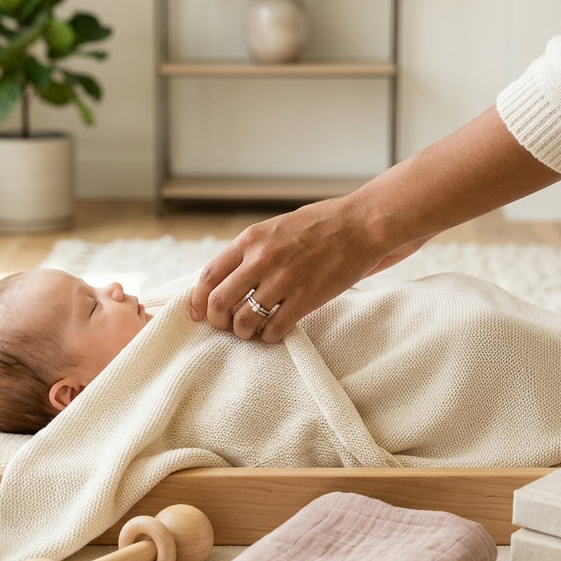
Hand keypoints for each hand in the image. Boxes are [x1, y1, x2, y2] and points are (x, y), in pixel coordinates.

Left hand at [189, 195, 412, 341]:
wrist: (362, 224)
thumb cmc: (321, 224)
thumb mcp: (276, 228)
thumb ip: (252, 250)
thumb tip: (230, 278)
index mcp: (251, 240)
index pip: (209, 276)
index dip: (198, 300)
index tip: (198, 314)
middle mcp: (262, 260)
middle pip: (219, 303)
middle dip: (217, 322)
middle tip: (225, 327)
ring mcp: (283, 280)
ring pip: (244, 321)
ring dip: (243, 333)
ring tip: (252, 332)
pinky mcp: (306, 298)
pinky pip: (274, 329)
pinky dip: (269, 337)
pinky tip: (275, 332)